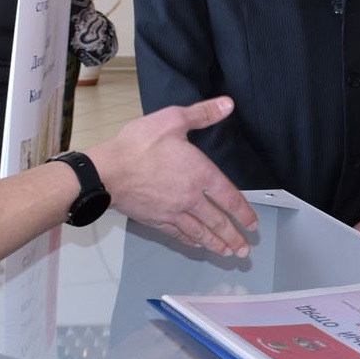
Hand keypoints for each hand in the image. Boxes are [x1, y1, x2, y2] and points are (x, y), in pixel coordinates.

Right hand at [90, 97, 257, 257]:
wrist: (106, 171)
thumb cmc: (137, 146)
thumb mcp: (173, 120)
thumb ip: (202, 114)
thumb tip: (226, 105)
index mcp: (200, 174)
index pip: (229, 197)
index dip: (243, 212)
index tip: (252, 224)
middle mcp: (190, 197)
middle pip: (218, 222)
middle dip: (234, 237)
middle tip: (244, 250)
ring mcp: (172, 211)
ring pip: (200, 232)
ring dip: (216, 244)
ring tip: (227, 253)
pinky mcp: (155, 219)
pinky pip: (178, 234)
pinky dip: (190, 241)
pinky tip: (195, 244)